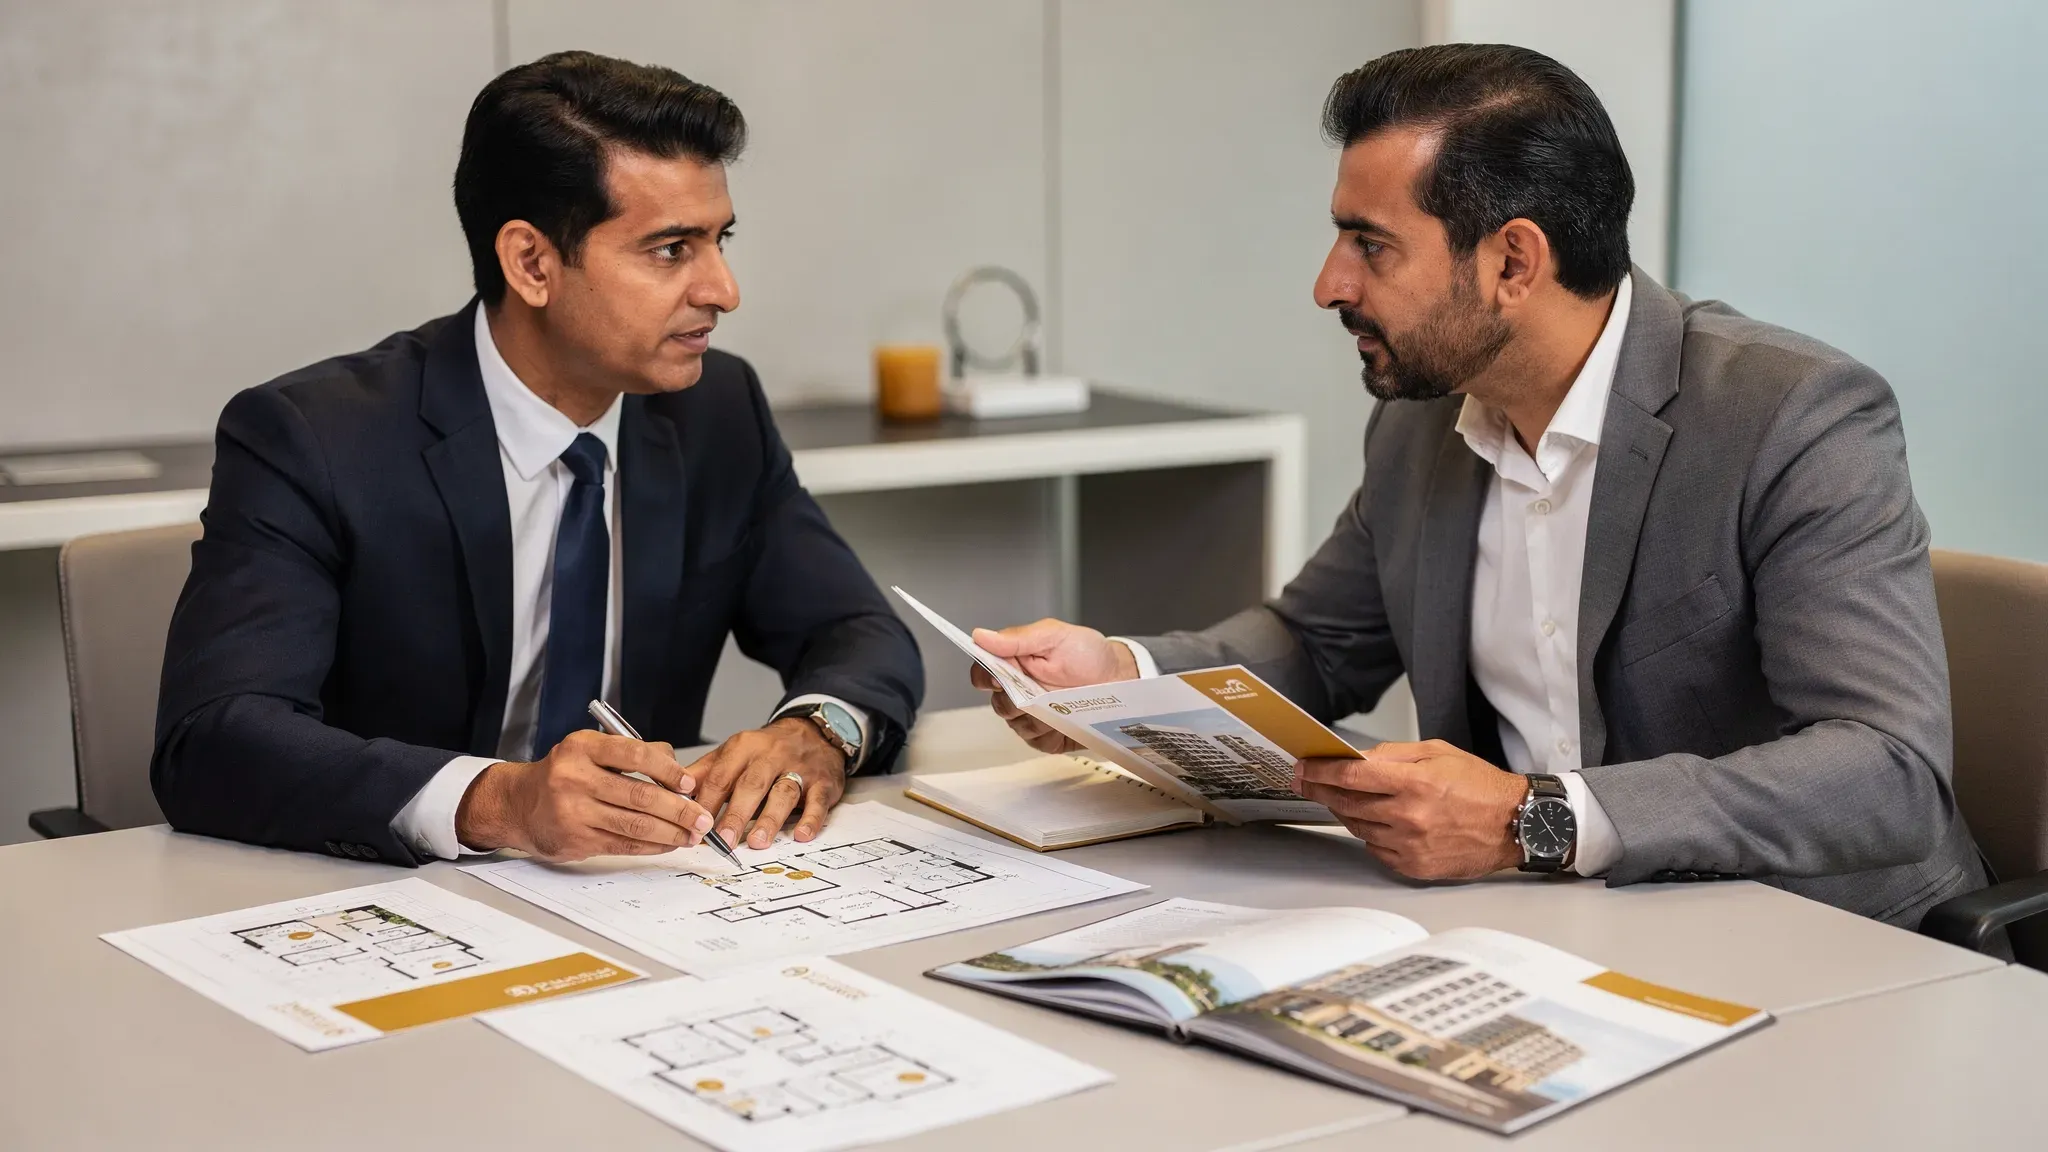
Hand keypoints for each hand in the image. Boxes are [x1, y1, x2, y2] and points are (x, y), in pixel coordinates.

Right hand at [456, 730, 714, 861]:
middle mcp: (574, 778)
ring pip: (634, 824)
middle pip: (639, 796)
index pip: (635, 754)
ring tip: (692, 835)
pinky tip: (668, 843)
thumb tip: (678, 771)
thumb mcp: (591, 751)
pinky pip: (623, 843)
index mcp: (582, 748)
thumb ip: (633, 754)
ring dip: (670, 832)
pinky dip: (651, 845)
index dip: (668, 771)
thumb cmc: (564, 774)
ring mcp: (573, 811)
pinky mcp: (576, 839)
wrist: (519, 804)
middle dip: (679, 810)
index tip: (689, 784)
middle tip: (702, 818)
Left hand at [688, 718, 848, 849]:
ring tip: (757, 842)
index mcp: (744, 747)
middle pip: (751, 785)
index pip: (721, 776)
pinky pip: (818, 801)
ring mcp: (800, 768)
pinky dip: (811, 818)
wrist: (814, 732)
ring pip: (784, 793)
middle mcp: (771, 756)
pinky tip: (802, 835)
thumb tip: (672, 792)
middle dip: (736, 814)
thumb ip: (706, 772)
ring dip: (770, 819)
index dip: (708, 803)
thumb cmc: (768, 750)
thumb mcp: (735, 752)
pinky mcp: (823, 782)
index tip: (695, 827)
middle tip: (723, 840)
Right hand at [969, 618, 1138, 753]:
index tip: (999, 676)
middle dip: (1015, 699)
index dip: (985, 677)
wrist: (1120, 678)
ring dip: (1035, 717)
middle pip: (997, 704)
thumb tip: (981, 636)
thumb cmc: (1088, 654)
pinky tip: (1064, 721)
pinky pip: (1036, 742)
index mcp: (1014, 663)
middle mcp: (1019, 690)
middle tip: (1037, 689)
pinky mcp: (1046, 736)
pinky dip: (1049, 733)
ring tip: (1059, 703)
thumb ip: (1017, 638)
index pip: (982, 673)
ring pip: (1016, 725)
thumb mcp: (1054, 635)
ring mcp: (1032, 715)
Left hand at [1294, 740, 1529, 879]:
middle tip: (1305, 782)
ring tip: (1340, 799)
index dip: (1320, 772)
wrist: (1515, 824)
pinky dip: (1369, 835)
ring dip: (1344, 812)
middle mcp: (1408, 816)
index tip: (1304, 768)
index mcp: (1414, 783)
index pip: (1351, 776)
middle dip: (1319, 790)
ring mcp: (1410, 845)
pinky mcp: (1414, 867)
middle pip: (1346, 803)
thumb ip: (1394, 754)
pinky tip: (1375, 823)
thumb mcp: (1438, 753)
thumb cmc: (1479, 785)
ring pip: (1358, 828)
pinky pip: (1376, 850)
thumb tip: (1358, 758)